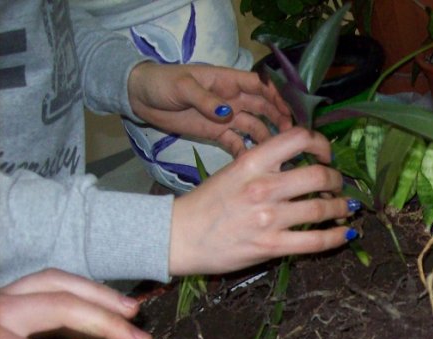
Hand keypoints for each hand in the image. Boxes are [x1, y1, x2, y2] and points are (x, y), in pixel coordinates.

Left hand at [127, 62, 291, 157]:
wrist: (140, 97)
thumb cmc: (162, 83)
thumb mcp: (182, 87)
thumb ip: (205, 100)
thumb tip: (227, 112)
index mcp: (227, 81)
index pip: (259, 85)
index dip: (277, 95)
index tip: (291, 109)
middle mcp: (232, 98)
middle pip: (263, 107)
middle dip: (279, 118)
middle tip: (291, 135)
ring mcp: (225, 117)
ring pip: (254, 126)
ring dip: (267, 137)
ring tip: (280, 153)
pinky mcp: (216, 133)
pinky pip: (237, 143)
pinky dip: (247, 152)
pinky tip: (255, 163)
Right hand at [169, 127, 358, 275]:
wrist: (178, 236)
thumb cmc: (206, 204)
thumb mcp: (233, 172)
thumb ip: (265, 166)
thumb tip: (299, 165)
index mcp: (253, 162)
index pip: (298, 138)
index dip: (321, 144)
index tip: (326, 155)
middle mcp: (263, 187)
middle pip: (319, 175)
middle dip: (336, 180)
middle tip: (338, 186)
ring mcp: (268, 218)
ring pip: (322, 208)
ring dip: (340, 208)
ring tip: (345, 209)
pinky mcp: (271, 246)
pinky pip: (315, 241)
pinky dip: (336, 237)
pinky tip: (345, 234)